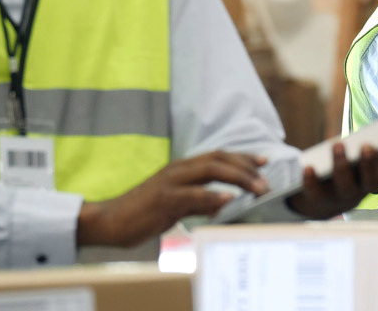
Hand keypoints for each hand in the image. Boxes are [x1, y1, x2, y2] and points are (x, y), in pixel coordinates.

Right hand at [76, 151, 267, 247]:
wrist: (110, 221)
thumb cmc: (143, 214)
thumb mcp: (176, 206)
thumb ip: (199, 202)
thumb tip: (222, 202)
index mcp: (182, 168)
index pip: (218, 156)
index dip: (242, 157)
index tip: (264, 162)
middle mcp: (178, 169)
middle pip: (219, 159)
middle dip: (246, 167)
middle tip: (267, 181)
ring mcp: (171, 182)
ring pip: (211, 170)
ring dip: (238, 178)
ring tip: (258, 188)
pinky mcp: (164, 198)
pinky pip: (193, 194)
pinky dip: (213, 195)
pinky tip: (229, 198)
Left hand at [286, 113, 377, 219]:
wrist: (323, 202)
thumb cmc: (359, 168)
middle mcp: (366, 187)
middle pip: (373, 179)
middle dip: (372, 161)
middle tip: (369, 144)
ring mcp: (342, 196)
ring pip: (345, 183)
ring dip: (342, 165)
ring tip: (338, 144)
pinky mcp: (318, 200)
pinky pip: (314, 191)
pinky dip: (311, 180)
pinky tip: (308, 167)